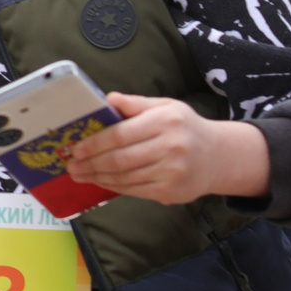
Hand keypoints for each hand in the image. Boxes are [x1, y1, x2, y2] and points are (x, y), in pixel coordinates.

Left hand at [66, 93, 270, 203]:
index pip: (120, 134)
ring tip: (80, 174)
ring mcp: (172, 172)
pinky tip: (101, 181)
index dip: (94, 143)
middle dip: (90, 163)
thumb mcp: (164, 106)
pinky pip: (135, 190)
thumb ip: (135, 104)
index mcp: (165, 121)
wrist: (218, 157)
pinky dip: (114, 186)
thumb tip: (107, 99)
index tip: (75, 148)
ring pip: (125, 177)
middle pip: (120, 159)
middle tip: (71, 165)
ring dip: (98, 177)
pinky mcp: (171, 192)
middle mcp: (170, 147)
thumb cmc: (184, 127)